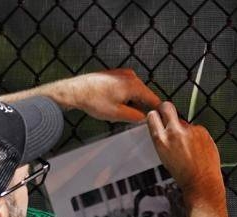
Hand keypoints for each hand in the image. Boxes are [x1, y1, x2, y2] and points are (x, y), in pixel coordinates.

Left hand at [42, 69, 161, 121]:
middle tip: (136, 120)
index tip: (161, 117)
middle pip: (143, 95)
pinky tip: (115, 106)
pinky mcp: (114, 76)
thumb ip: (135, 117)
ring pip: (133, 93)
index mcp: (134, 84)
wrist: (75, 91)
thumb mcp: (118, 114)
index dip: (157, 110)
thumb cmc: (93, 100)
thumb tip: (144, 118)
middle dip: (140, 107)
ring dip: (130, 103)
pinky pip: (125, 89)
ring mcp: (122, 74)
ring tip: (120, 113)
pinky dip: (123, 98)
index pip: (152, 99)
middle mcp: (130, 76)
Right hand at [146, 102, 223, 205]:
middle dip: (166, 108)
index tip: (157, 116)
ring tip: (189, 148)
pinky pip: (197, 129)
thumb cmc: (184, 175)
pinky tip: (198, 149)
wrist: (202, 183)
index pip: (152, 116)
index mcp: (161, 140)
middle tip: (168, 114)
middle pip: (167, 107)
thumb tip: (165, 128)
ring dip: (185, 130)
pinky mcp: (202, 131)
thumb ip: (164, 140)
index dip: (155, 115)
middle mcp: (174, 132)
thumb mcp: (165, 157)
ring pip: (184, 122)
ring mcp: (190, 130)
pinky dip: (197, 137)